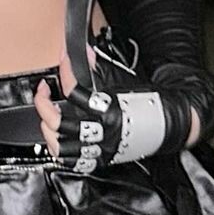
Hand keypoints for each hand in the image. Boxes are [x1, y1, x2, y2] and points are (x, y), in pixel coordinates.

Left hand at [34, 35, 201, 167]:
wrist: (170, 123)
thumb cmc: (149, 102)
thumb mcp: (123, 80)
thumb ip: (99, 68)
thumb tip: (83, 52)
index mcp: (110, 110)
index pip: (75, 92)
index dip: (65, 72)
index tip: (63, 60)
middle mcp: (104, 133)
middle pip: (59, 123)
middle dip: (44, 105)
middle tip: (43, 91)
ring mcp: (102, 149)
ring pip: (61, 147)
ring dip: (48, 131)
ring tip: (47, 116)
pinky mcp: (103, 160)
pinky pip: (74, 162)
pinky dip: (61, 151)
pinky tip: (57, 138)